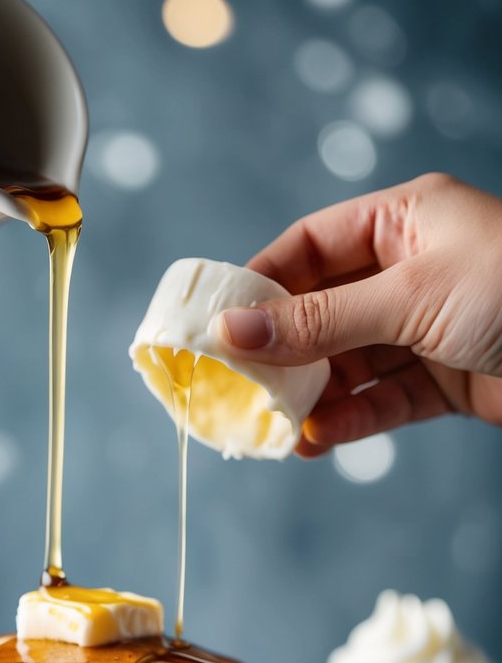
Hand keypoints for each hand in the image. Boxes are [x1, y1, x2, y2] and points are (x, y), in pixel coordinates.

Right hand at [216, 174, 501, 455]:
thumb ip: (319, 321)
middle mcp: (411, 271)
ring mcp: (428, 327)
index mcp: (404, 222)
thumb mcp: (409, 297)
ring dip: (313, 396)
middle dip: (282, 352)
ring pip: (349, 362)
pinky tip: (319, 441)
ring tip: (275, 428)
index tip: (215, 323)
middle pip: (323, 310)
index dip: (260, 284)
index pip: (310, 247)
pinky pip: (383, 399)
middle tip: (237, 388)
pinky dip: (350, 420)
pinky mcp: (446, 379)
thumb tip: (232, 333)